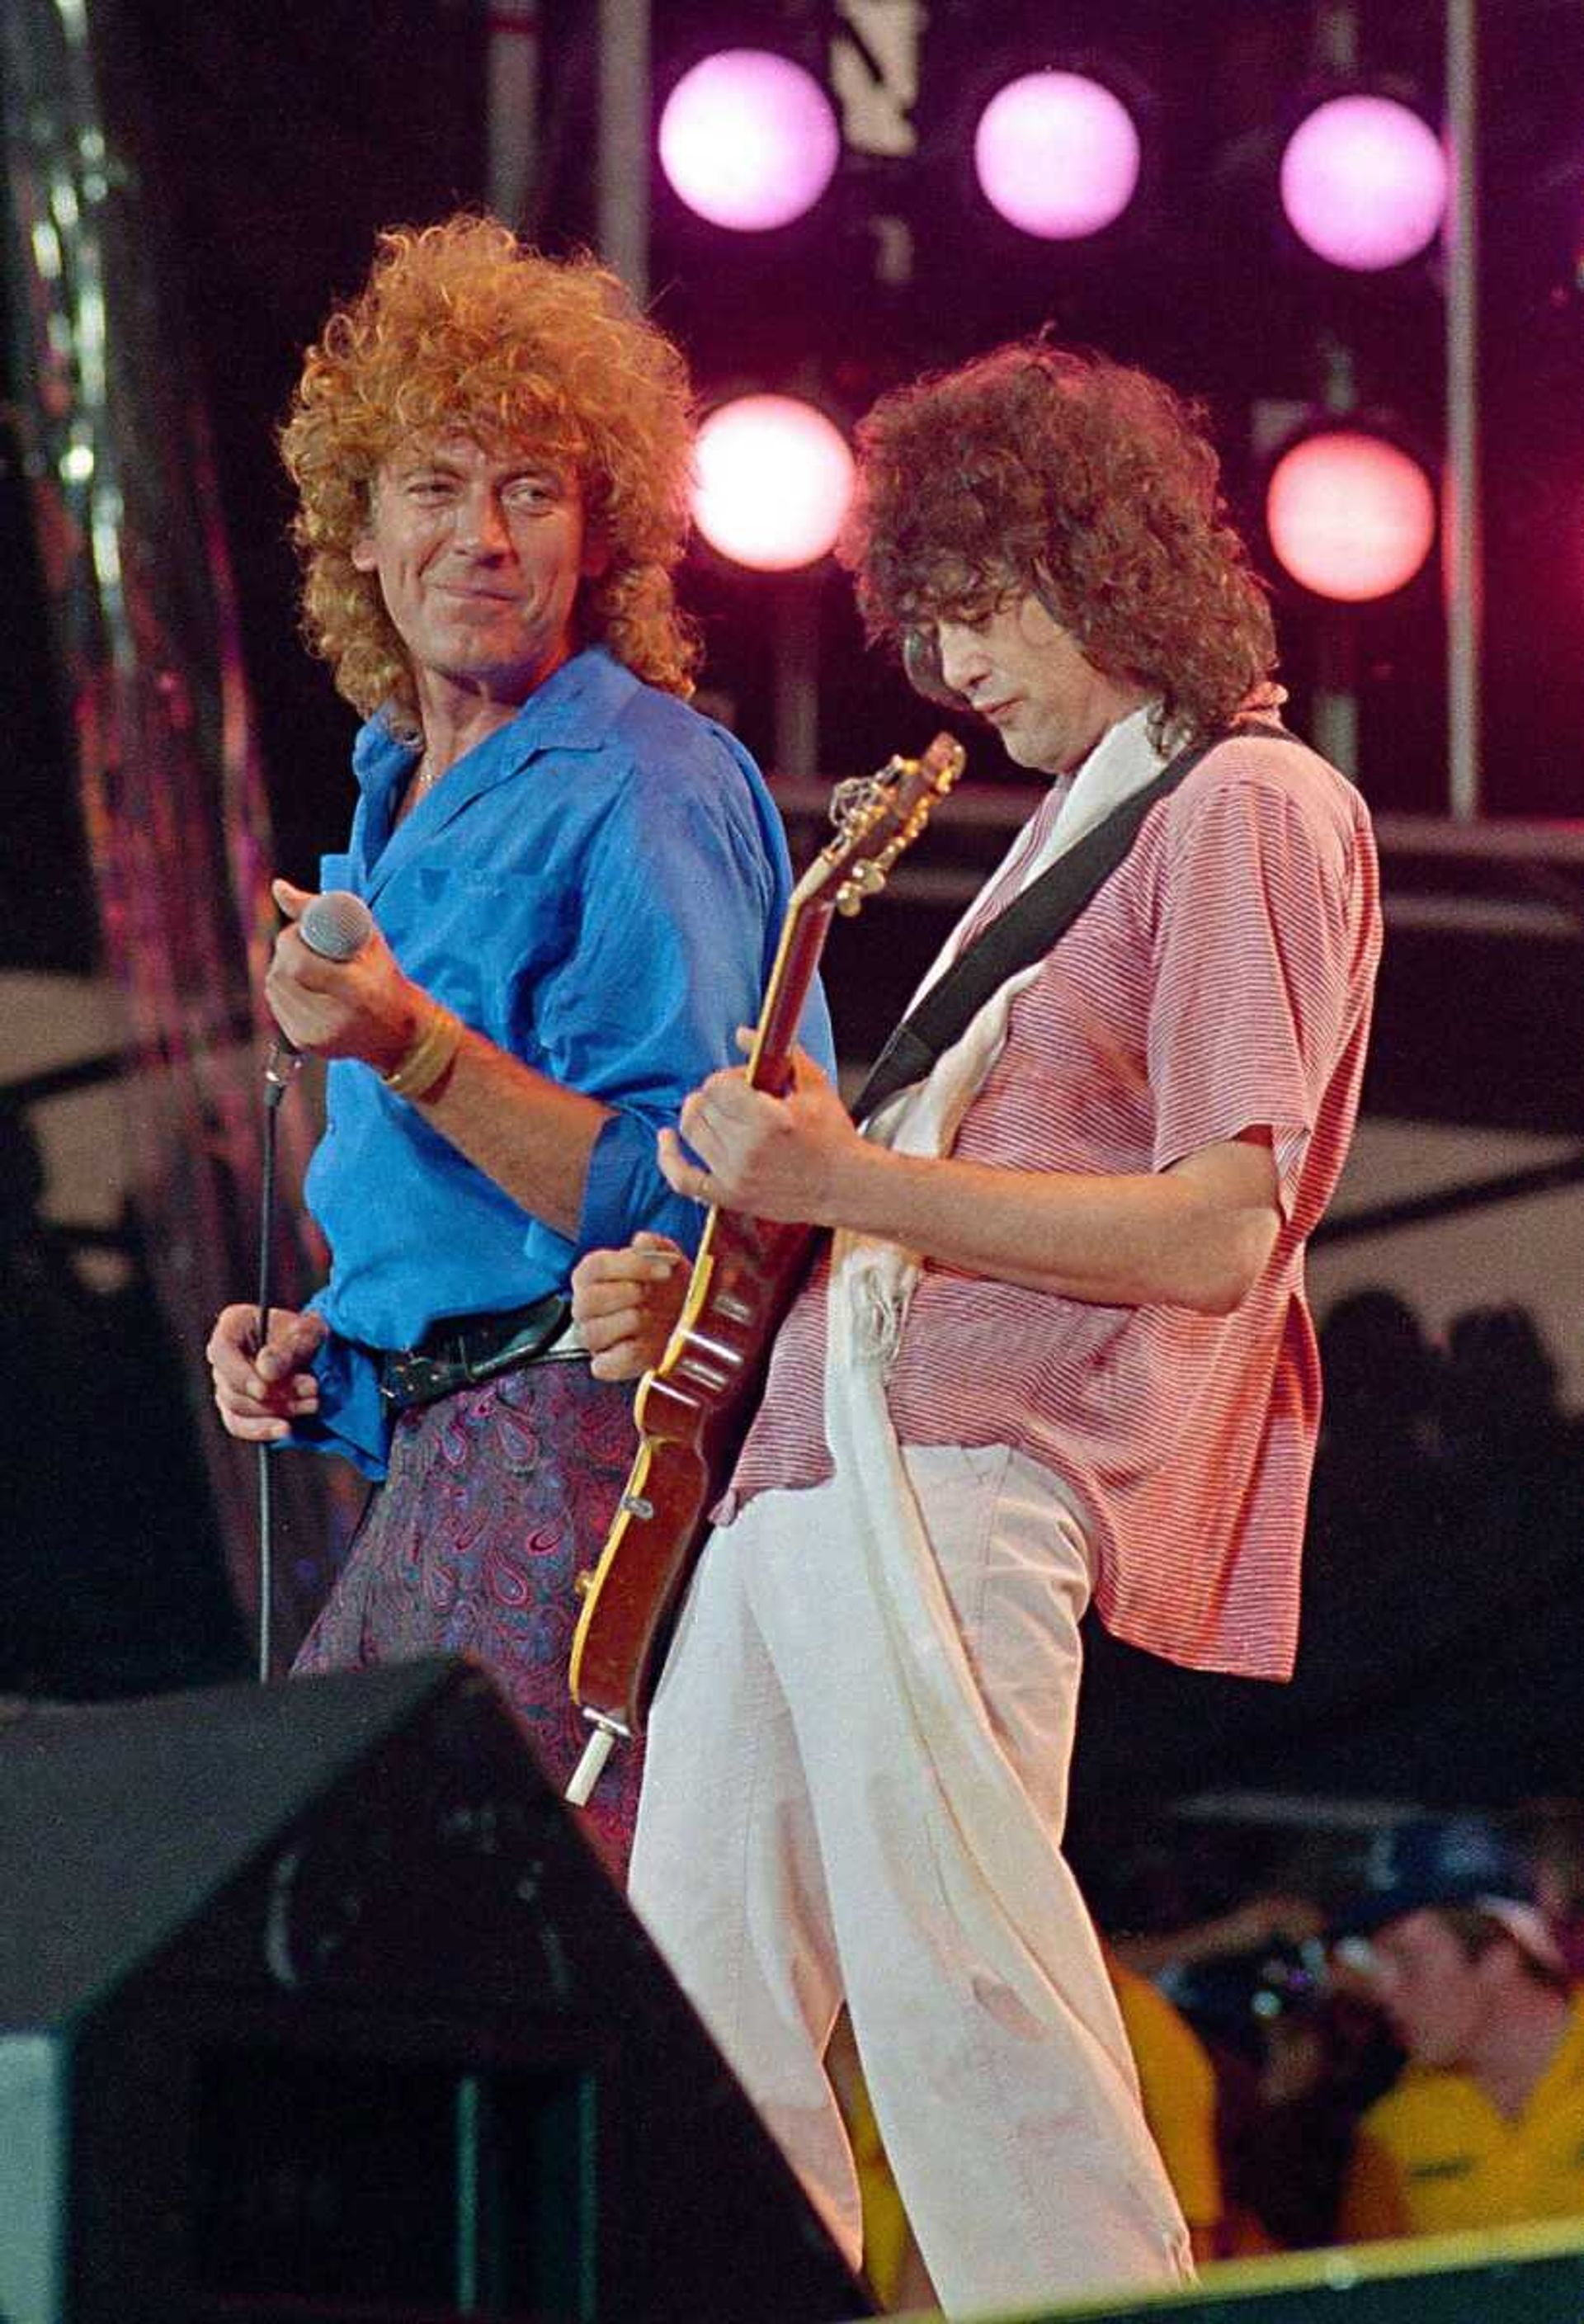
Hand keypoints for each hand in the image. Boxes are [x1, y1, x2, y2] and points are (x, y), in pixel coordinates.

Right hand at [207, 1302, 327, 1440]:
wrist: (318, 1352)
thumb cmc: (308, 1335)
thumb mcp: (307, 1333)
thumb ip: (287, 1349)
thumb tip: (265, 1371)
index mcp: (234, 1325)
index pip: (222, 1351)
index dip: (240, 1374)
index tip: (263, 1390)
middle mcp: (223, 1356)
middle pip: (233, 1386)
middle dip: (274, 1395)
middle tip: (312, 1390)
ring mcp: (226, 1384)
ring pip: (238, 1409)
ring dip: (276, 1411)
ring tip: (312, 1404)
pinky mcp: (236, 1408)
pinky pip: (240, 1426)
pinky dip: (263, 1430)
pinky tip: (286, 1429)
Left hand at [265, 879, 422, 1070]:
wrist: (399, 1035)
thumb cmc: (385, 979)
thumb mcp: (367, 938)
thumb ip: (321, 910)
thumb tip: (278, 887)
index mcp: (359, 993)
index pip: (300, 964)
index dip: (293, 941)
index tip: (303, 931)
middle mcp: (335, 1019)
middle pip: (282, 974)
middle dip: (287, 951)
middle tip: (305, 944)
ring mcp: (317, 1035)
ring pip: (274, 987)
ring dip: (283, 967)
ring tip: (306, 963)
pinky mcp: (304, 1043)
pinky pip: (276, 1004)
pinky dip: (284, 988)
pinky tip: (303, 984)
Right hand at [571, 1231, 689, 1380]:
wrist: (687, 1319)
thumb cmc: (669, 1287)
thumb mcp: (669, 1260)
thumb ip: (656, 1245)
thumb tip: (642, 1240)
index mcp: (593, 1275)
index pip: (596, 1267)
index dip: (632, 1266)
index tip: (665, 1270)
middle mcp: (585, 1306)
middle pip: (586, 1300)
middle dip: (626, 1294)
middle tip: (651, 1293)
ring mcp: (594, 1337)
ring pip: (592, 1333)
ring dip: (627, 1322)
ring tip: (649, 1316)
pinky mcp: (607, 1364)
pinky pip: (604, 1366)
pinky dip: (627, 1355)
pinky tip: (646, 1342)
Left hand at [658, 1035, 868, 1225]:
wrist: (845, 1186)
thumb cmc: (834, 1135)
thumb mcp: (815, 1086)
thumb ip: (780, 1054)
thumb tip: (741, 1033)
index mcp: (768, 1119)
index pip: (718, 1085)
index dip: (727, 1078)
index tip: (743, 1083)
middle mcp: (747, 1149)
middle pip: (702, 1107)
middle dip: (714, 1095)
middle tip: (732, 1099)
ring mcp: (736, 1176)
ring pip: (691, 1133)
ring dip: (696, 1116)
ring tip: (712, 1112)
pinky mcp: (730, 1197)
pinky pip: (683, 1179)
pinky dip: (668, 1158)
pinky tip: (666, 1139)